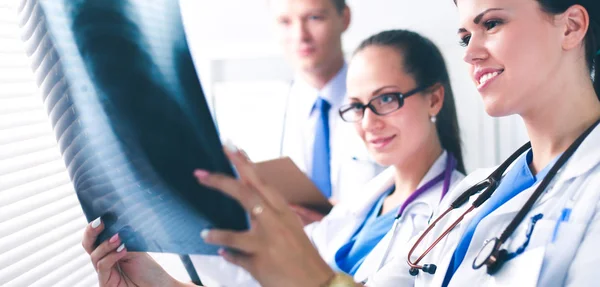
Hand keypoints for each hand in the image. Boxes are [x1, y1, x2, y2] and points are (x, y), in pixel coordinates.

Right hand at [82, 218, 180, 286]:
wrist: (158, 286)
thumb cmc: (149, 270)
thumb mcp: (135, 250)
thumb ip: (123, 240)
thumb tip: (116, 226)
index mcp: (111, 251)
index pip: (97, 238)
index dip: (95, 228)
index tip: (103, 217)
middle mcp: (105, 261)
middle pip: (89, 245)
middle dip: (92, 232)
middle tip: (100, 222)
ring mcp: (104, 273)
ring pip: (95, 255)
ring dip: (106, 245)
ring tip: (119, 238)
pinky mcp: (105, 283)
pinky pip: (102, 266)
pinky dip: (111, 256)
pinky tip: (122, 250)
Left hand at [193, 146, 337, 286]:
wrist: (315, 283)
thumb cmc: (301, 255)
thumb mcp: (289, 227)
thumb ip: (268, 214)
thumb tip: (249, 202)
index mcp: (283, 210)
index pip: (261, 180)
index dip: (244, 163)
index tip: (230, 147)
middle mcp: (276, 221)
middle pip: (247, 193)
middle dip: (222, 181)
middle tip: (200, 173)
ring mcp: (268, 241)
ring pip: (239, 228)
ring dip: (218, 230)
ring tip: (205, 231)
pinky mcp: (261, 261)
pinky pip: (235, 252)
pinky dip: (224, 249)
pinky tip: (213, 246)